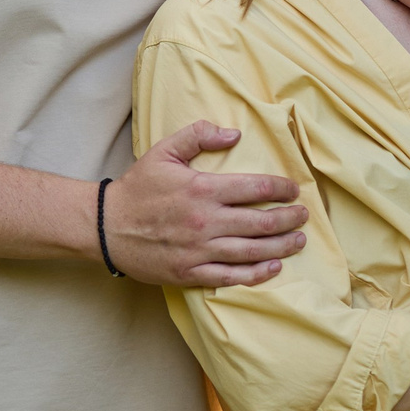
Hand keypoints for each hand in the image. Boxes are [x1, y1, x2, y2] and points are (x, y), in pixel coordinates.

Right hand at [105, 121, 308, 288]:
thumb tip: (234, 133)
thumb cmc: (137, 188)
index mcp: (203, 189)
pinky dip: (257, 273)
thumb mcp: (164, 151)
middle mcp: (206, 221)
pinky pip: (232, 276)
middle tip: (303, 216)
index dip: (281, 188)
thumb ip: (198, 135)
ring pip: (253, 251)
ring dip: (282, 247)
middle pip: (262, 222)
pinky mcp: (191, 272)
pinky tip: (273, 267)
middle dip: (289, 219)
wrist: (106, 226)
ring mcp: (200, 250)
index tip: (293, 189)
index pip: (255, 188)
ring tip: (298, 241)